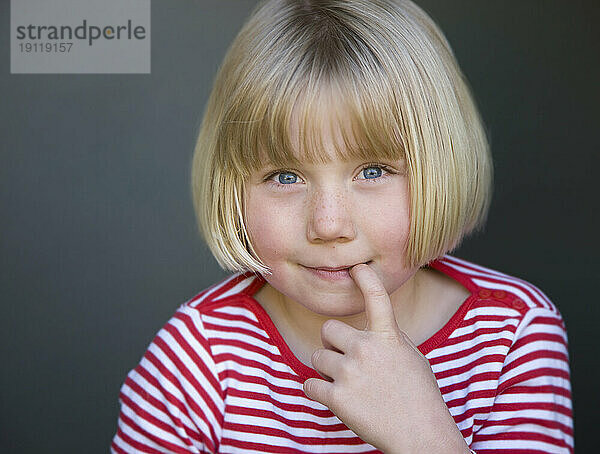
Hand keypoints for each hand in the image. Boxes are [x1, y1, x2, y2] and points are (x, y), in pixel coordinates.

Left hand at [302, 264, 469, 452]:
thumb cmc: (420, 397)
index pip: (376, 298)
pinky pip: (309, 385)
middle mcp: (366, 349)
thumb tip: (371, 328)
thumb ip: (389, 338)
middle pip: (328, 330)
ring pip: (317, 357)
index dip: (365, 279)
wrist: (421, 435)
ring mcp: (349, 372)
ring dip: (326, 369)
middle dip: (332, 343)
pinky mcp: (336, 397)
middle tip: (345, 360)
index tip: (356, 269)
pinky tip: (333, 398)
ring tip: (347, 384)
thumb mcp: (412, 357)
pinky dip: (317, 392)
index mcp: (387, 337)